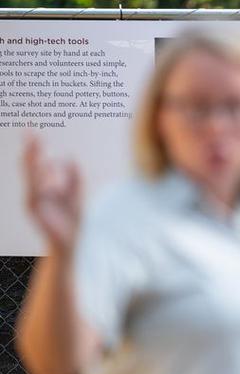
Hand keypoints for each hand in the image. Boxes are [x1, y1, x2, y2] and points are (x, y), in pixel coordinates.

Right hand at [22, 135, 82, 253]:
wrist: (69, 243)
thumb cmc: (70, 220)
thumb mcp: (75, 194)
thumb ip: (73, 178)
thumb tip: (70, 157)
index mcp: (42, 187)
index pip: (36, 163)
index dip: (34, 147)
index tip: (32, 130)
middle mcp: (34, 192)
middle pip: (30, 167)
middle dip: (30, 150)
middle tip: (30, 131)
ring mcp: (33, 201)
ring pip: (32, 177)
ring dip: (33, 160)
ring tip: (35, 144)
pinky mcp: (36, 210)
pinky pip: (36, 191)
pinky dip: (40, 179)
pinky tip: (45, 167)